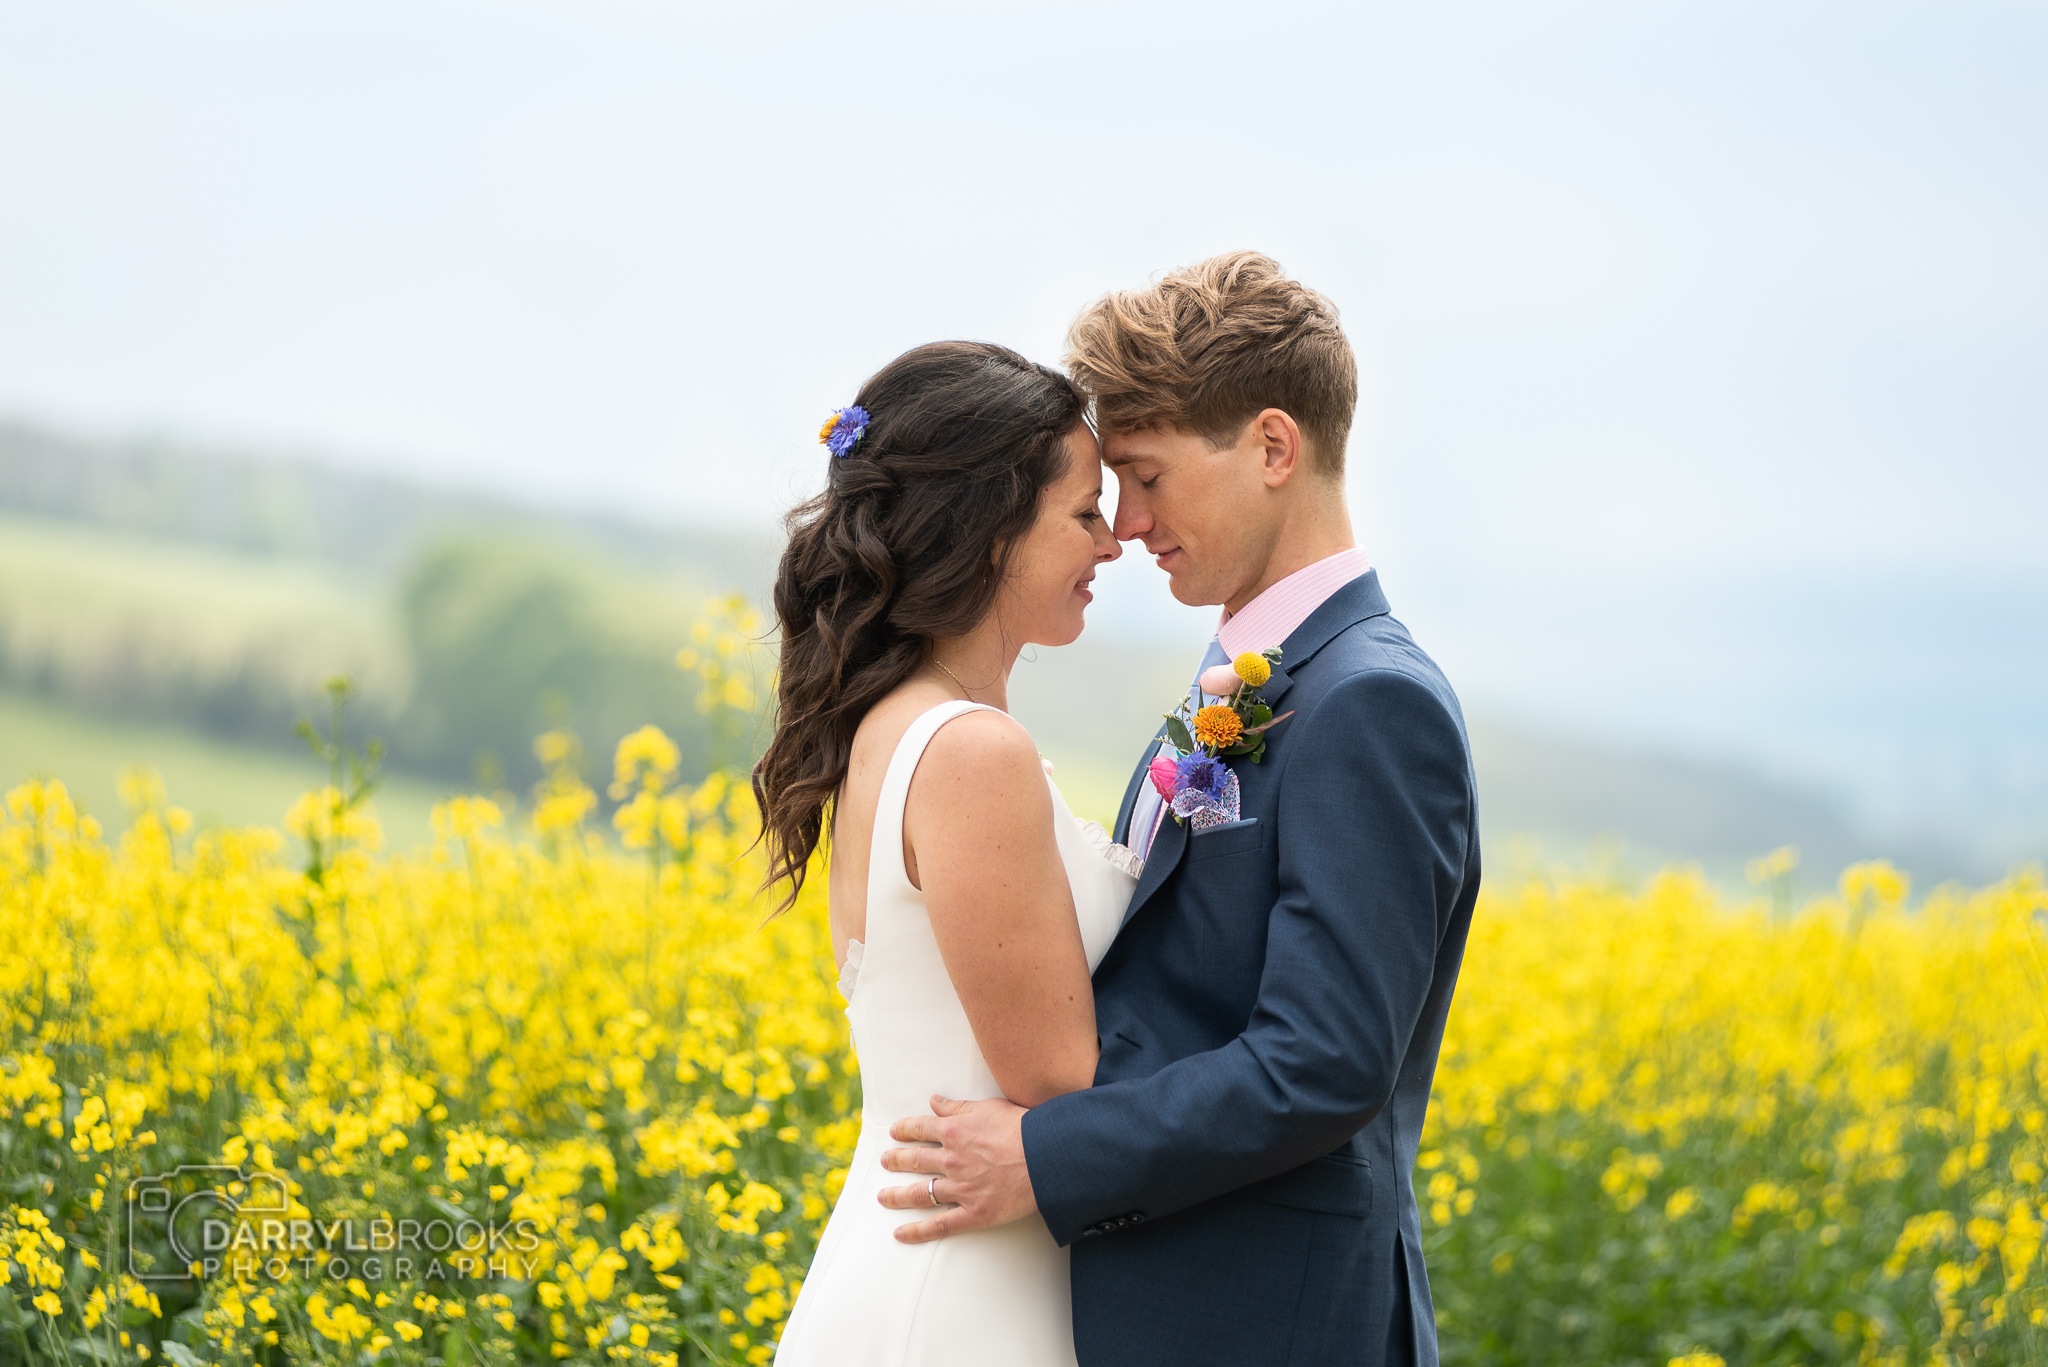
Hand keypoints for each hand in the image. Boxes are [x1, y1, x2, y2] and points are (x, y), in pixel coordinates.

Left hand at [877, 1095, 1035, 1242]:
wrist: (1047, 1158)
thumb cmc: (1023, 1128)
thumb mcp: (989, 1107)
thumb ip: (958, 1107)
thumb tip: (934, 1101)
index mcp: (954, 1131)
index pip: (920, 1129)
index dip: (904, 1130)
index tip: (895, 1132)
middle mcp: (951, 1160)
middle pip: (914, 1160)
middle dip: (896, 1160)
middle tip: (885, 1161)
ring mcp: (960, 1188)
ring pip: (919, 1193)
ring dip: (897, 1196)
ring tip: (883, 1197)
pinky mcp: (973, 1213)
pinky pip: (939, 1225)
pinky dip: (918, 1231)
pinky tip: (900, 1234)